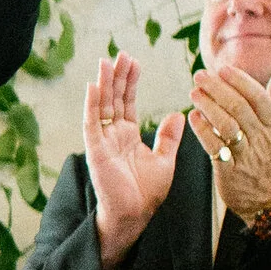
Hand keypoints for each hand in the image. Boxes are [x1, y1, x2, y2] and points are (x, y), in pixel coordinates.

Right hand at [82, 52, 182, 269]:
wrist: (135, 215)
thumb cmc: (147, 193)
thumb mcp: (165, 160)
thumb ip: (168, 138)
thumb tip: (178, 114)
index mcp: (128, 136)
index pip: (127, 102)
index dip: (130, 82)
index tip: (134, 62)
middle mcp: (112, 135)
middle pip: (113, 99)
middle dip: (117, 77)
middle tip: (121, 54)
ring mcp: (102, 141)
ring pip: (101, 106)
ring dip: (104, 84)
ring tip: (107, 62)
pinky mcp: (95, 150)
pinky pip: (92, 123)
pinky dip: (92, 104)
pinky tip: (94, 86)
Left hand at [189, 63, 270, 225]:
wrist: (270, 201)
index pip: (259, 98)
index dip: (241, 81)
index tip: (223, 69)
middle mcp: (262, 140)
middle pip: (240, 108)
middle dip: (218, 89)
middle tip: (199, 76)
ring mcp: (247, 156)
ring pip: (227, 126)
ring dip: (208, 107)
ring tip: (193, 94)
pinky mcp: (230, 172)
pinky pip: (215, 148)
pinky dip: (203, 131)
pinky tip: (193, 118)